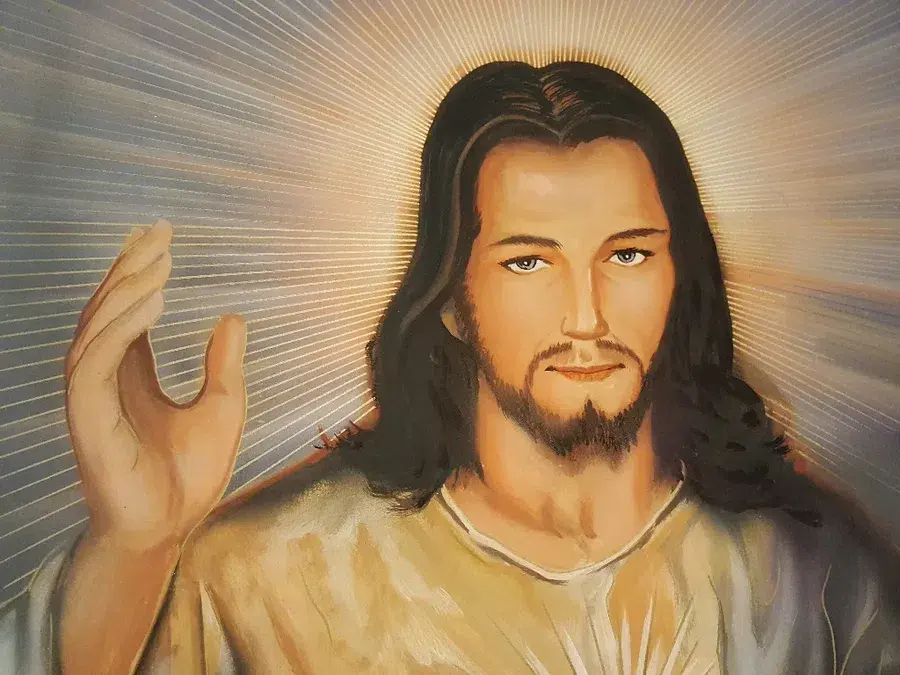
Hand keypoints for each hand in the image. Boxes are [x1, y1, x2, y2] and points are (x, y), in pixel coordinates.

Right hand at [64, 220, 246, 551]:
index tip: (158, 236)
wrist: (172, 529)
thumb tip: (233, 315)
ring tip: (158, 259)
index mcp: (130, 377)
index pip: (127, 313)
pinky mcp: (88, 420)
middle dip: (129, 268)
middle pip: (107, 310)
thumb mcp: (223, 407)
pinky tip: (151, 301)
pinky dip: (119, 329)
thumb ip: (223, 363)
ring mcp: (93, 399)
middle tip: (157, 231)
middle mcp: (106, 381)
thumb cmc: (190, 476)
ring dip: (123, 290)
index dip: (137, 274)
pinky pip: (94, 362)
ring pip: (95, 329)